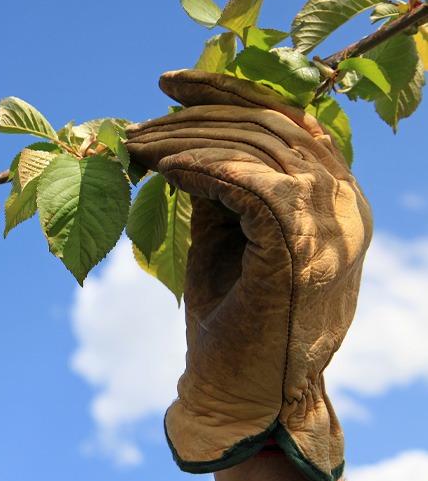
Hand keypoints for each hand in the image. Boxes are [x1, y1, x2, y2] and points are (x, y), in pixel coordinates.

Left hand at [125, 70, 372, 480]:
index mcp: (332, 196)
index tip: (168, 84)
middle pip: (270, 124)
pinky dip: (204, 168)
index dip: (227, 91)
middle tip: (136, 126)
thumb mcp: (224, 234)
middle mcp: (344, 203)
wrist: (239, 396)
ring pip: (259, 147)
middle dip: (195, 116)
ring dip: (187, 140)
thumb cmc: (228, 317)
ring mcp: (332, 226)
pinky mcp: (305, 250)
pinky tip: (165, 170)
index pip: (286, 117)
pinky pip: (254, 184)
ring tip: (137, 147)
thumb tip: (183, 133)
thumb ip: (220, 182)